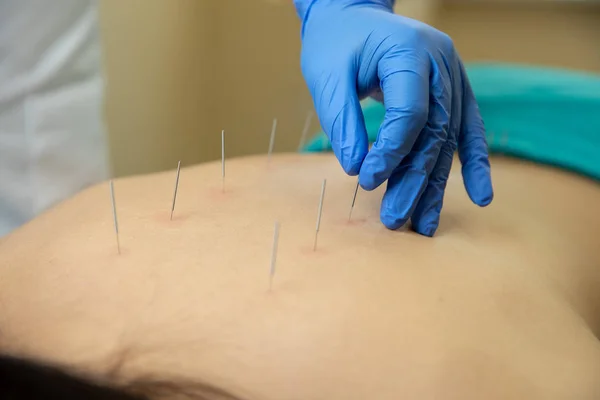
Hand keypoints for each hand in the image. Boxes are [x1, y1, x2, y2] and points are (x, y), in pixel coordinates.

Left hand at [295, 0, 492, 235]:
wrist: (353, 15)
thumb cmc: (336, 43)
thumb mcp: (327, 76)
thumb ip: (343, 121)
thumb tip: (358, 170)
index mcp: (411, 52)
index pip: (410, 113)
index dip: (391, 152)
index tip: (368, 182)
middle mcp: (442, 64)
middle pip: (434, 132)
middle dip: (414, 180)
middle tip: (396, 221)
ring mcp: (453, 76)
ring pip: (449, 139)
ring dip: (437, 184)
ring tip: (425, 225)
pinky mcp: (453, 89)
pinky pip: (468, 129)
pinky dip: (473, 163)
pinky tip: (481, 196)